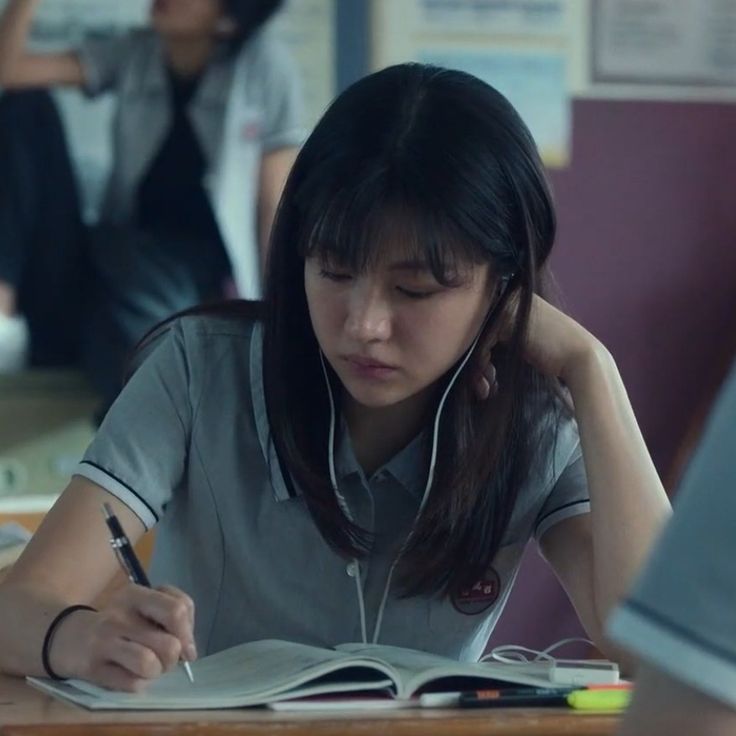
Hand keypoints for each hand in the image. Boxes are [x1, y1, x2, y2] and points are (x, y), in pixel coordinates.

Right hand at [49, 583, 196, 691]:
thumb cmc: (116, 622)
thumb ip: (170, 617)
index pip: (178, 608)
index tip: (185, 645)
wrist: (65, 636)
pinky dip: (138, 683)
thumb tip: (190, 652)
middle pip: (170, 643)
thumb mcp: (142, 606)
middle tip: (165, 658)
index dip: (188, 632)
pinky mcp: (93, 668)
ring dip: (156, 671)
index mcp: (136, 594)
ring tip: (149, 666)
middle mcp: (120, 614)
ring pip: (151, 663)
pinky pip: (132, 684)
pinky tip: (129, 674)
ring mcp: (105, 641)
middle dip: (175, 657)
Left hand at [472, 293, 602, 397]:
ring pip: (477, 338)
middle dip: (477, 364)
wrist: (579, 359)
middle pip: (477, 333)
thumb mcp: (522, 345)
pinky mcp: (506, 318)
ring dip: (477, 368)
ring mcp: (508, 305)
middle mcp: (509, 298)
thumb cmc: (553, 358)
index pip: (482, 328)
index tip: (485, 379)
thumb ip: (501, 341)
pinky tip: (490, 384)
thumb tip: (472, 355)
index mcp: (513, 302)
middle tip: (481, 387)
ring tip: (485, 388)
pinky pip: (482, 341)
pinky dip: (481, 365)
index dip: (480, 356)